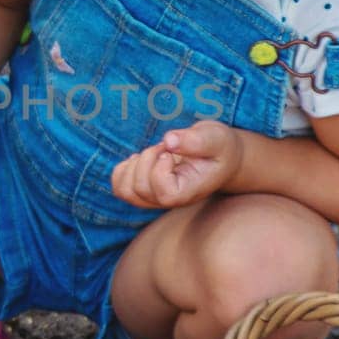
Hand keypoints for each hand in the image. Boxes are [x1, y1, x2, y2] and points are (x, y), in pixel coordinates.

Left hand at [110, 121, 244, 210]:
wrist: (219, 155)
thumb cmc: (219, 147)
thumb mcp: (215, 138)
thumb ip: (196, 140)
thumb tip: (169, 140)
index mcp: (188, 192)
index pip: (163, 193)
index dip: (159, 167)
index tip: (170, 152)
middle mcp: (169, 200)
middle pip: (140, 188)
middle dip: (147, 159)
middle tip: (165, 148)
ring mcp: (154, 197)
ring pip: (125, 191)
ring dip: (133, 165)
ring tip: (153, 153)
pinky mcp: (143, 189)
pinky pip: (119, 187)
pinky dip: (123, 169)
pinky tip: (140, 158)